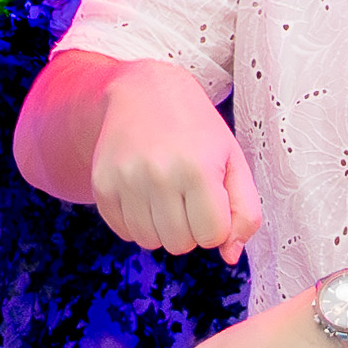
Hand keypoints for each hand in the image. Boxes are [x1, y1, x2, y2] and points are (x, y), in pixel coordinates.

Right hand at [87, 61, 258, 259]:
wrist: (144, 91)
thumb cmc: (197, 130)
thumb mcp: (234, 160)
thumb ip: (245, 211)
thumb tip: (229, 256)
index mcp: (199, 169)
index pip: (212, 236)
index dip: (215, 223)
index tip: (210, 198)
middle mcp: (159, 175)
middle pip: (180, 244)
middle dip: (189, 228)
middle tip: (187, 195)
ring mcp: (126, 180)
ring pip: (150, 242)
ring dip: (162, 228)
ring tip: (166, 194)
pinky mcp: (102, 185)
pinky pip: (124, 232)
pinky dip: (137, 222)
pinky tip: (144, 194)